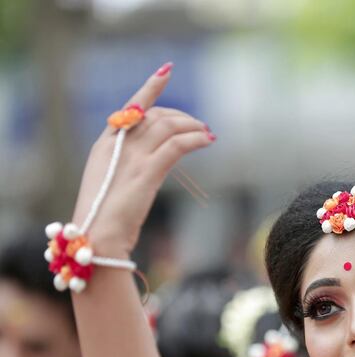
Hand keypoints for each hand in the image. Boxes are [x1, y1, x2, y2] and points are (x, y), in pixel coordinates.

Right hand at [71, 64, 214, 257]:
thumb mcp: (113, 185)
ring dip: (192, 126)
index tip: (166, 72)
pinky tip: (206, 141)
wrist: (98, 237)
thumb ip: (128, 167)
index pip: (131, 108)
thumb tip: (152, 163)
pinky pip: (177, 145)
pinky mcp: (147, 172)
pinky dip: (195, 139)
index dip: (150, 89)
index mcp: (104, 146)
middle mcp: (116, 145)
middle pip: (154, 116)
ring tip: (207, 133)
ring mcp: (131, 157)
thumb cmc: (105, 218)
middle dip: (180, 116)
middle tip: (199, 125)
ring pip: (168, 126)